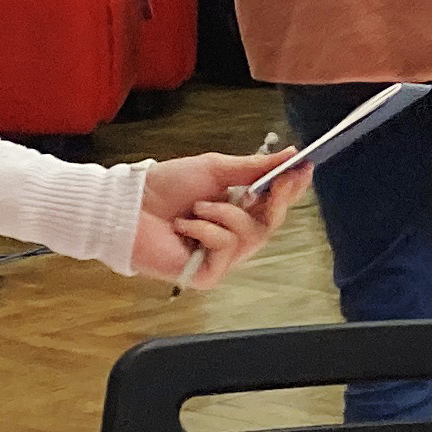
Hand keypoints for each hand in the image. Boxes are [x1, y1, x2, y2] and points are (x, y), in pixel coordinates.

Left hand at [138, 150, 309, 288]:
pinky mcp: (207, 275)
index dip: (291, 188)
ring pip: (251, 236)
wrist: (127, 207)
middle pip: (271, 223)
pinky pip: (226, 249)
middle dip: (274, 200)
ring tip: (197, 208)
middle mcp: (232, 237)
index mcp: (236, 211)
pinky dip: (206, 232)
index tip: (305, 167)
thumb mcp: (214, 169)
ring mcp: (221, 258)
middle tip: (276, 183)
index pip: (274, 204)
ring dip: (224, 214)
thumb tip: (290, 156)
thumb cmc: (164, 188)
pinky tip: (184, 227)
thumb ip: (253, 167)